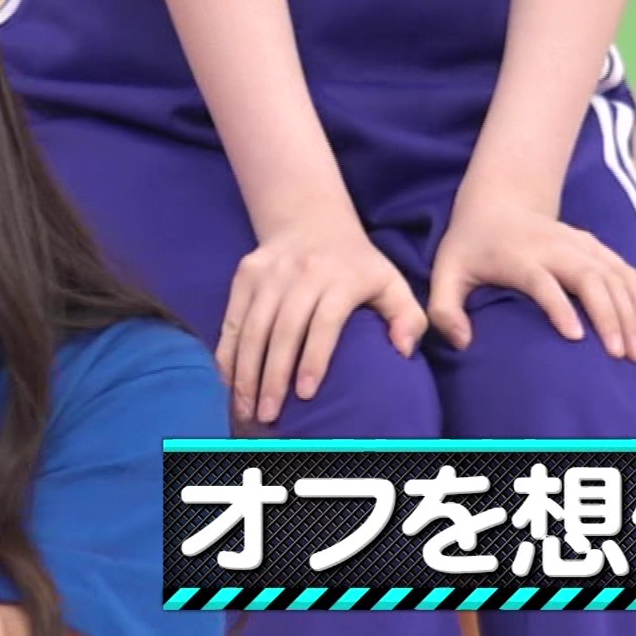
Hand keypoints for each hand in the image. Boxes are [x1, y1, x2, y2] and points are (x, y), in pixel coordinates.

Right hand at [217, 220, 427, 424]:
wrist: (311, 220)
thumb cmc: (356, 265)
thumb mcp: (391, 282)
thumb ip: (407, 317)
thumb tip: (403, 350)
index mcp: (340, 278)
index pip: (324, 322)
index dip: (313, 358)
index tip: (305, 395)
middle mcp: (302, 273)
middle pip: (283, 329)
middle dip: (272, 376)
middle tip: (268, 415)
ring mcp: (269, 273)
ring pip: (253, 327)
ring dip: (245, 370)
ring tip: (244, 407)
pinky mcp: (245, 275)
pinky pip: (233, 319)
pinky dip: (227, 352)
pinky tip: (228, 381)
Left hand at [427, 191, 635, 360]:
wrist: (498, 202)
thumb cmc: (470, 247)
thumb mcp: (446, 273)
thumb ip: (444, 310)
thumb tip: (461, 343)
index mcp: (517, 257)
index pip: (542, 282)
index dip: (559, 307)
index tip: (576, 337)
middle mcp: (553, 248)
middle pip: (589, 277)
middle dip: (608, 315)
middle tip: (619, 355)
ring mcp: (577, 244)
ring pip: (612, 275)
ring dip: (629, 311)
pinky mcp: (593, 246)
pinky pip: (624, 270)